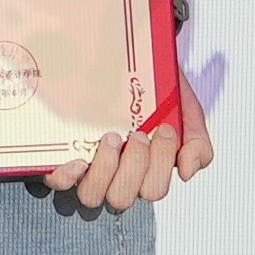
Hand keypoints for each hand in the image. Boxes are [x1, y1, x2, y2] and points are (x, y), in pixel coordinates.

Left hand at [49, 83, 215, 214]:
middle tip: (139, 134)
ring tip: (111, 137)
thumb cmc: (158, 88)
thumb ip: (197, 143)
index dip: (159, 166)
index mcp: (144, 169)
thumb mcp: (186, 111)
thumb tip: (185, 172)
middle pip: (121, 198)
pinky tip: (79, 159)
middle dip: (134, 166)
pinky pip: (57, 182)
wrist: (134, 56)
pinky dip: (67, 176)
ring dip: (105, 170)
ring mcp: (86, 169)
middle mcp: (114, 175)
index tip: (164, 130)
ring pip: (91, 196)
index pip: (153, 189)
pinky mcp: (59, 158)